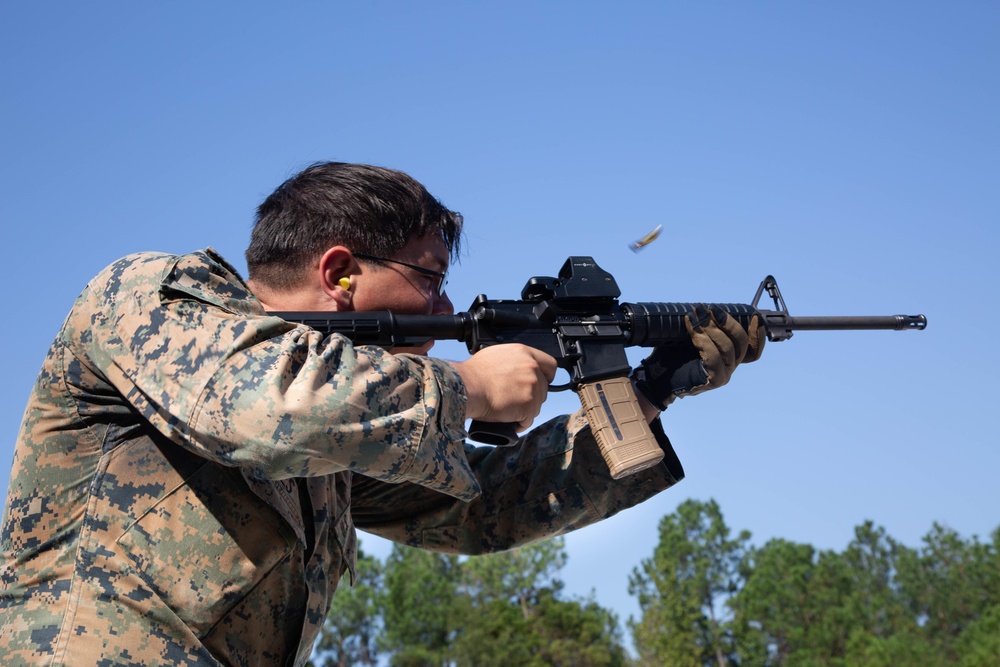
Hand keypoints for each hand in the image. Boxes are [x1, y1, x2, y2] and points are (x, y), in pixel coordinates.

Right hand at [452, 344, 556, 431]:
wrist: (467, 387)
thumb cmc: (474, 373)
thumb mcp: (496, 354)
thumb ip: (513, 361)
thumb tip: (515, 369)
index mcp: (525, 354)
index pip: (550, 365)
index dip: (545, 376)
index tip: (540, 383)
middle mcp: (533, 368)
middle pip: (543, 388)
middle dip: (533, 396)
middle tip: (516, 400)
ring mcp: (533, 387)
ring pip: (537, 405)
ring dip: (526, 410)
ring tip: (509, 411)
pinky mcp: (529, 406)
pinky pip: (528, 420)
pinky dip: (519, 423)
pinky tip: (510, 421)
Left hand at [634, 305, 764, 409]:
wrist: (659, 377)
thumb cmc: (674, 355)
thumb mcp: (692, 337)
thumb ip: (704, 327)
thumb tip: (704, 308)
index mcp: (730, 356)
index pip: (753, 349)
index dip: (757, 334)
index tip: (755, 317)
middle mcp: (731, 365)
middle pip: (741, 342)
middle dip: (727, 322)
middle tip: (710, 310)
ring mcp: (725, 374)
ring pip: (727, 348)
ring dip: (711, 329)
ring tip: (696, 317)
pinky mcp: (715, 381)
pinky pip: (714, 358)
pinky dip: (703, 341)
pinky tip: (693, 331)